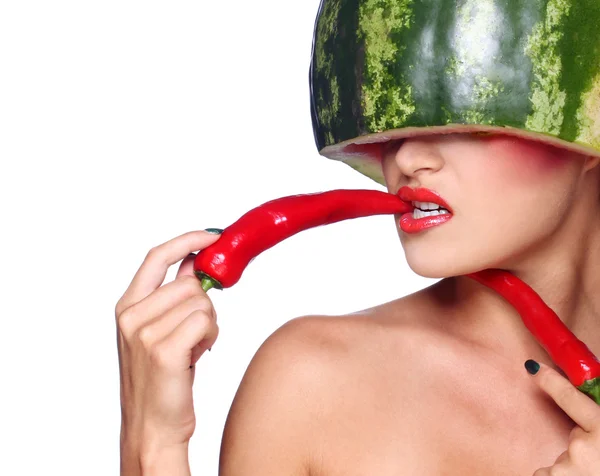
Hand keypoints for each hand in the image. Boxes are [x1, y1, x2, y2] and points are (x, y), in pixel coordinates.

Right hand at [115, 230, 221, 453]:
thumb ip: (174, 294)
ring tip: (194, 348)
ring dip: (210, 325)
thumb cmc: (161, 379)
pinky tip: (198, 355)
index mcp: (127, 306)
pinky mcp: (163, 350)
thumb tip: (197, 262)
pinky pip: (206, 322)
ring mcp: (145, 333)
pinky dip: (211, 337)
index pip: (157, 256)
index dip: (187, 240)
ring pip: (202, 302)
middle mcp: (131, 315)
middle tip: (197, 334)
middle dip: (205, 305)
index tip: (213, 235)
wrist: (152, 426)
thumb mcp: (160, 329)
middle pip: (190, 283)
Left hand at [528, 361, 599, 474]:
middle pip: (575, 441)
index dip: (551, 381)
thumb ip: (599, 426)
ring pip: (562, 464)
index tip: (533, 369)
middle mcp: (586, 448)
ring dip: (574, 471)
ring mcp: (569, 468)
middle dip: (584, 451)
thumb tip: (588, 421)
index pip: (572, 398)